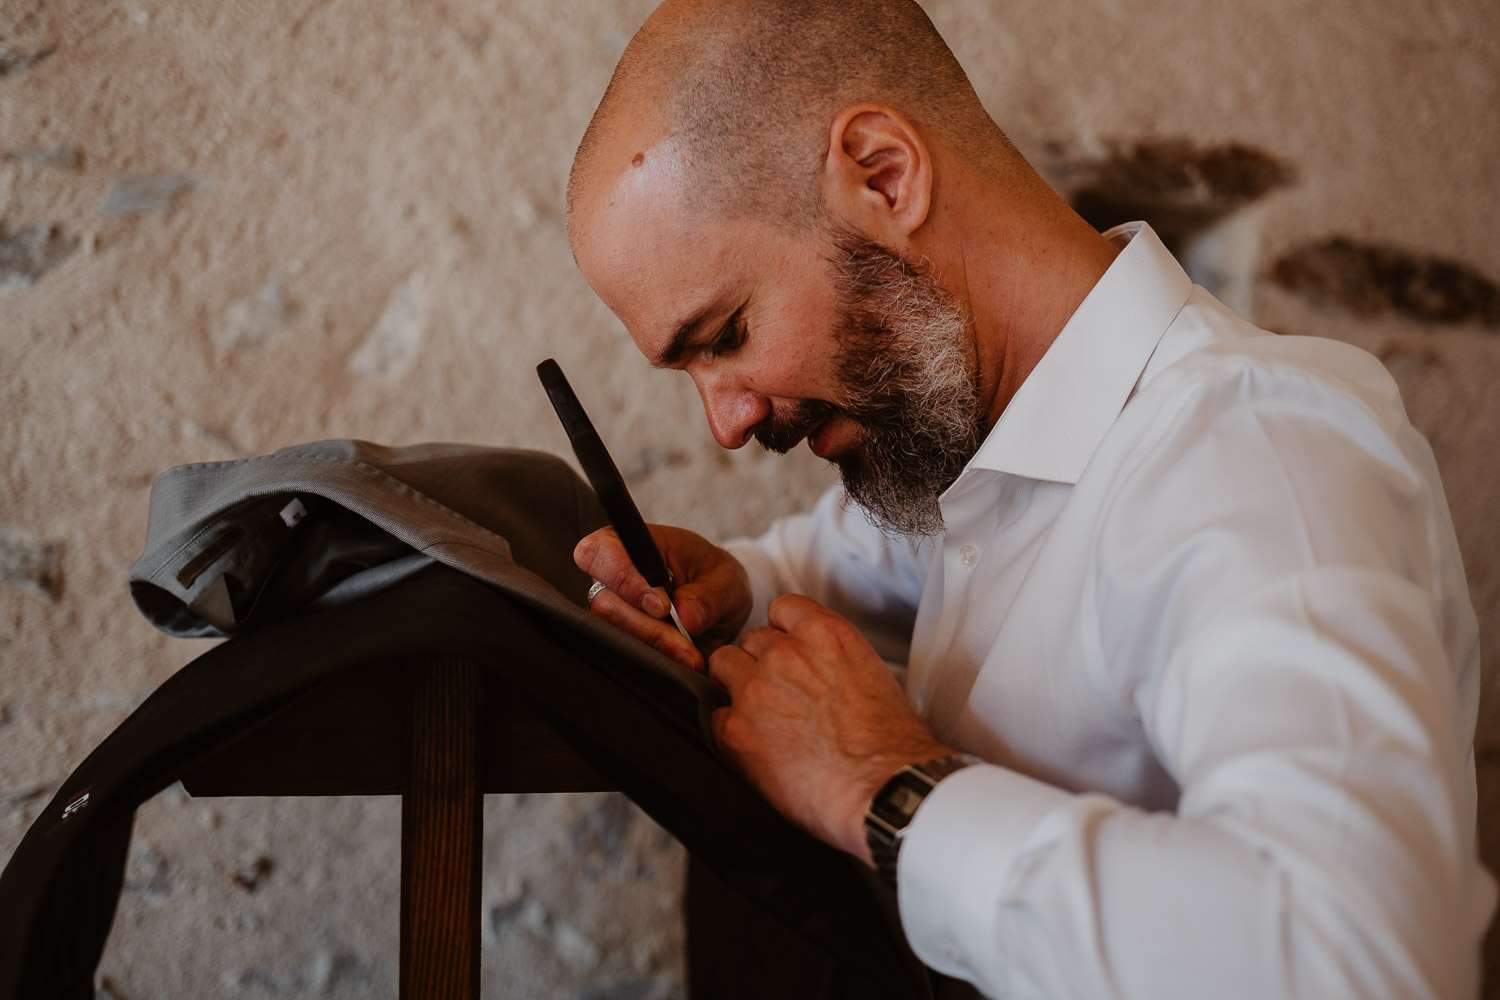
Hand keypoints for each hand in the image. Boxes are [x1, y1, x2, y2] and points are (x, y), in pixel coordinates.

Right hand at [575, 523, 751, 671]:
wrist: (720, 608)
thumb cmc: (717, 580)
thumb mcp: (727, 581)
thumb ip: (709, 595)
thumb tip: (687, 616)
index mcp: (633, 545)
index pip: (600, 551)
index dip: (624, 579)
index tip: (662, 606)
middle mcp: (613, 577)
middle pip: (605, 603)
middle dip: (648, 628)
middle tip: (686, 642)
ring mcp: (612, 610)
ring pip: (610, 634)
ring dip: (653, 648)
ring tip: (690, 656)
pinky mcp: (618, 639)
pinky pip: (622, 655)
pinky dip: (654, 661)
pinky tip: (681, 661)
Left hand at [707, 593, 955, 864]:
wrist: (885, 791)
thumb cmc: (892, 745)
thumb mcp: (872, 675)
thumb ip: (834, 658)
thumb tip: (817, 669)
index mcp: (825, 634)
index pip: (782, 608)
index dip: (783, 634)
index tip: (789, 655)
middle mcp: (786, 653)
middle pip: (750, 640)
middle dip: (760, 664)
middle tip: (778, 698)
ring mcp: (756, 689)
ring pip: (722, 666)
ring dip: (736, 687)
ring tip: (760, 719)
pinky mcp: (735, 730)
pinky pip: (714, 716)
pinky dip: (729, 731)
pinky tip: (755, 749)